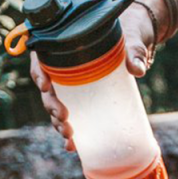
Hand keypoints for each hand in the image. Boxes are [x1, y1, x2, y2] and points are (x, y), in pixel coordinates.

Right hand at [28, 0, 158, 150]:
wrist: (139, 39)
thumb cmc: (130, 31)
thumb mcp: (132, 37)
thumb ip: (134, 50)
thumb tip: (138, 68)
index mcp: (66, 44)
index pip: (41, 57)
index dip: (38, 72)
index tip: (46, 86)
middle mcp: (64, 66)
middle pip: (48, 88)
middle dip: (51, 106)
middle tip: (64, 118)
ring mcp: (73, 84)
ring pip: (57, 105)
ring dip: (58, 122)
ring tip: (68, 136)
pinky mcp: (86, 97)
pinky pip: (74, 115)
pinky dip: (73, 133)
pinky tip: (73, 146)